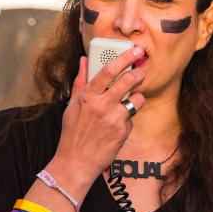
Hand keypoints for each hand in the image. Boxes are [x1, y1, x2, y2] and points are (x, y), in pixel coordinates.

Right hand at [51, 46, 145, 185]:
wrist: (76, 161)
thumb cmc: (73, 132)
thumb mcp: (72, 105)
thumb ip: (80, 81)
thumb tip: (83, 61)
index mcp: (87, 96)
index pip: (108, 70)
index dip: (124, 57)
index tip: (134, 50)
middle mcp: (101, 106)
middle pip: (128, 81)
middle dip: (138, 73)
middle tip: (140, 72)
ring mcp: (113, 119)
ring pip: (136, 99)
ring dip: (136, 99)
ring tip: (128, 103)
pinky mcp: (122, 132)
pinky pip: (131, 118)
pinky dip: (127, 119)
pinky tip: (117, 125)